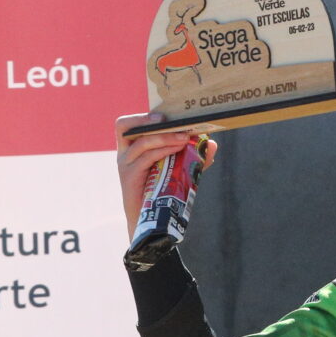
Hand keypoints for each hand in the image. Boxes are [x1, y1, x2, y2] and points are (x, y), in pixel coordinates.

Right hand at [115, 112, 213, 229]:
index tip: (164, 116)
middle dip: (148, 120)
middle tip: (174, 122)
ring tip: (185, 137)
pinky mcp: (130, 176)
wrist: (149, 220)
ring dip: (166, 136)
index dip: (142, 117)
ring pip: (143, 141)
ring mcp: (126, 165)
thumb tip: (211, 143)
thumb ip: (193, 157)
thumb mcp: (177, 170)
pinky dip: (164, 149)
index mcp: (131, 149)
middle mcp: (125, 154)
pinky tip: (178, 148)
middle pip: (124, 126)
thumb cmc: (161, 193)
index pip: (126, 125)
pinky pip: (147, 156)